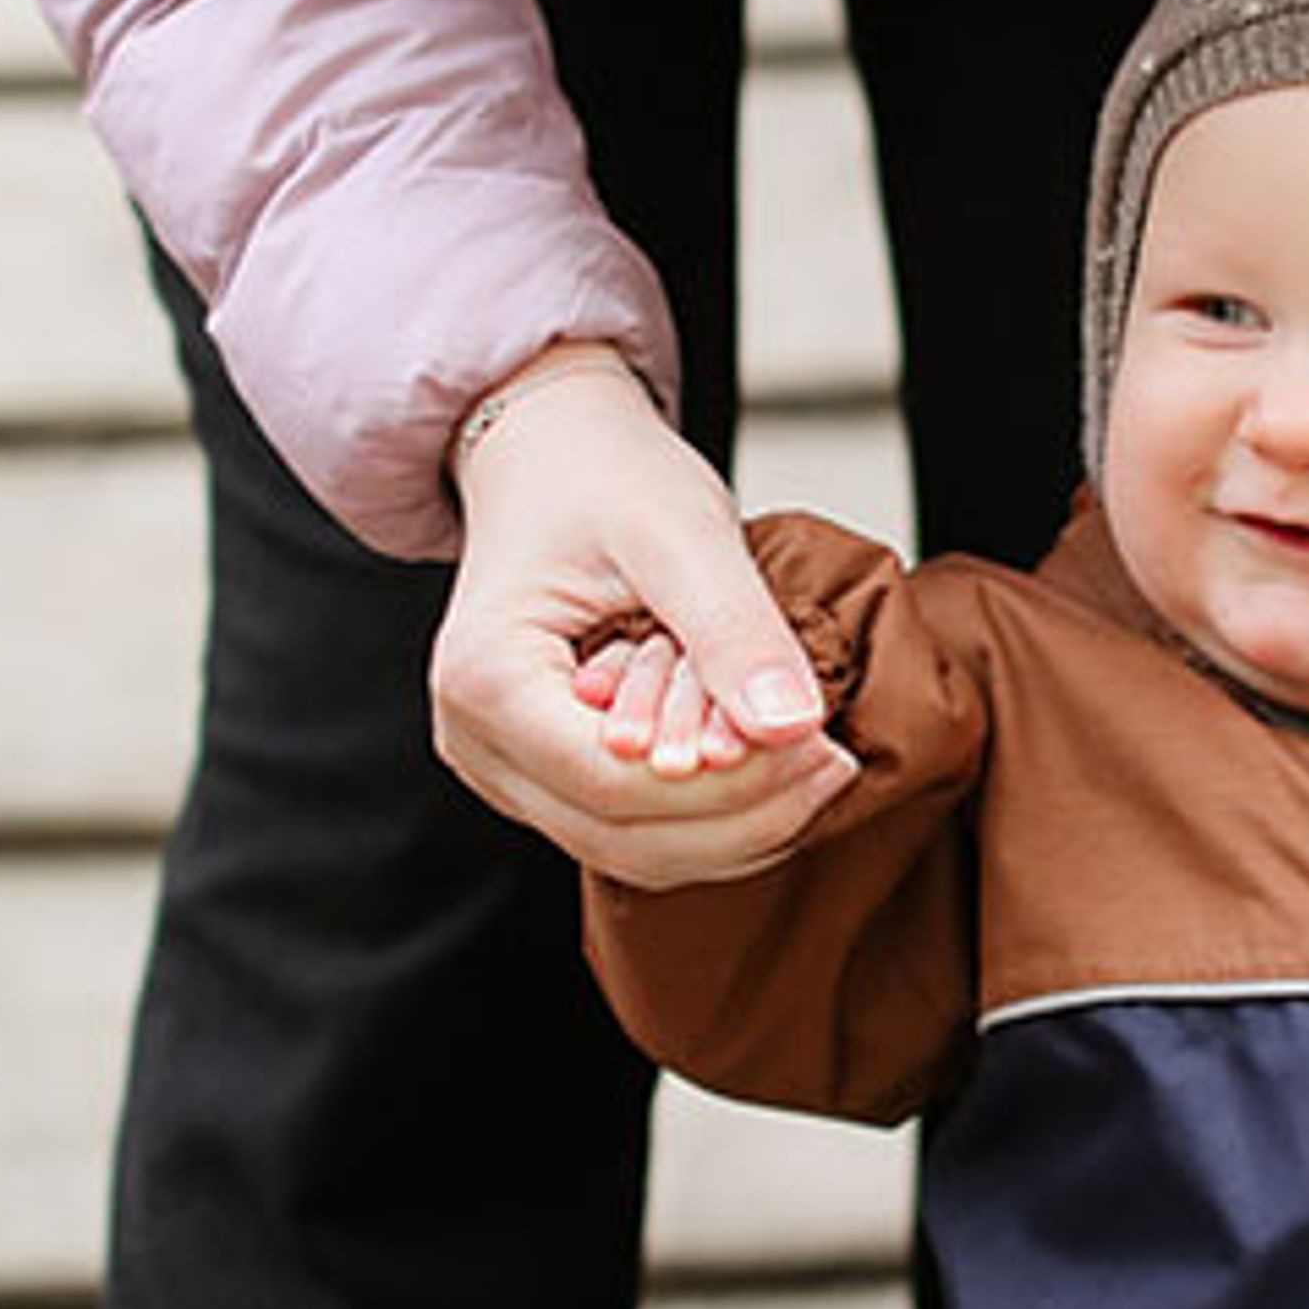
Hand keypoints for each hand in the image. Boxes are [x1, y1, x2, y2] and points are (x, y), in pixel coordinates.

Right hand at [427, 349, 854, 876]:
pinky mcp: (539, 777)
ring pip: (627, 851)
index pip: (616, 782)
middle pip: (621, 836)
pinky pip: (626, 829)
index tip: (822, 746)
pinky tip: (771, 772)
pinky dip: (705, 817)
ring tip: (813, 767)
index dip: (730, 785)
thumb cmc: (600, 477)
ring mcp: (501, 770)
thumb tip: (790, 728)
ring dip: (730, 827)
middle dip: (741, 815)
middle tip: (834, 762)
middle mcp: (473, 743)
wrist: (551, 457)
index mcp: (485, 680)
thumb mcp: (679, 532)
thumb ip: (732, 629)